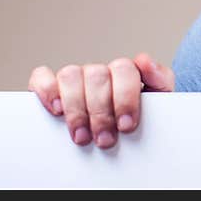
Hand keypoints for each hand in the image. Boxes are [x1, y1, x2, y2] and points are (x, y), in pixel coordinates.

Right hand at [28, 53, 173, 148]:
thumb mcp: (159, 98)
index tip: (127, 125)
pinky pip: (41, 77)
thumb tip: (144, 60)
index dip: (125, 98)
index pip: (124, 70)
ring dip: (76, 109)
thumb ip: (159, 78)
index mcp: (125, 71)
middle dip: (101, 112)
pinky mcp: (51, 85)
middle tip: (105, 139)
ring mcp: (76, 77)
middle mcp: (100, 71)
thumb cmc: (141, 114)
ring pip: (70, 75)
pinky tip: (56, 110)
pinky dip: (46, 90)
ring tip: (82, 135)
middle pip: (96, 77)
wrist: (126, 129)